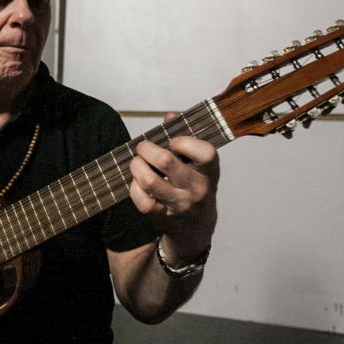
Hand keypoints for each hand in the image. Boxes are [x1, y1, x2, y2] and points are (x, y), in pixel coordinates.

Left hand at [128, 113, 219, 257]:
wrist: (196, 228)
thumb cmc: (195, 186)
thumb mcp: (199, 164)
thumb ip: (186, 138)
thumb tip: (170, 116)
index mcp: (209, 171)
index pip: (205, 152)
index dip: (185, 141)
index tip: (173, 141)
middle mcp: (197, 188)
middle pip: (166, 161)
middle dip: (147, 148)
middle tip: (142, 147)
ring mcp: (179, 204)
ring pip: (150, 181)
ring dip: (136, 166)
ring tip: (136, 162)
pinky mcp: (162, 217)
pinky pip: (142, 201)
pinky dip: (134, 188)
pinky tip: (137, 183)